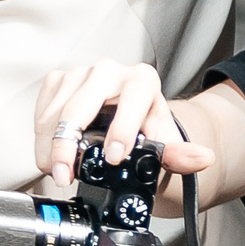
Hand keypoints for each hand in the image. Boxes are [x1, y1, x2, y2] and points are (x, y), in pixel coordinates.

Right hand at [36, 60, 210, 188]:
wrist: (128, 117)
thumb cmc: (146, 126)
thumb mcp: (163, 141)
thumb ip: (179, 154)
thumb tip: (202, 158)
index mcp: (142, 80)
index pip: (131, 100)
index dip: (122, 129)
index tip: (115, 157)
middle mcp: (109, 71)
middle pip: (81, 106)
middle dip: (69, 144)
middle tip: (65, 175)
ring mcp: (80, 73)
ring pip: (56, 112)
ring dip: (50, 147)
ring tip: (57, 172)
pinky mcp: (58, 80)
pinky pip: (42, 111)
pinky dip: (42, 137)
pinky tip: (52, 154)